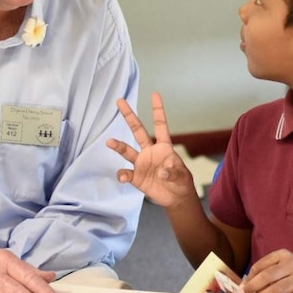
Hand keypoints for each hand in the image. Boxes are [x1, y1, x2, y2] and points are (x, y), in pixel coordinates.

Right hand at [108, 92, 195, 207]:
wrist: (175, 198)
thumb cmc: (181, 182)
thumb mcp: (182, 176)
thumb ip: (173, 172)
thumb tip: (162, 171)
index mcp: (164, 146)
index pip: (160, 125)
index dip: (158, 110)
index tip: (155, 94)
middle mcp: (150, 151)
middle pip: (138, 130)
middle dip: (129, 116)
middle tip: (120, 101)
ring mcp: (141, 163)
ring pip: (127, 151)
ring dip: (118, 146)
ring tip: (110, 142)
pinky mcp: (136, 177)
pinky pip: (126, 173)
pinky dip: (122, 174)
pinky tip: (122, 177)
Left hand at [241, 249, 292, 292]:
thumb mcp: (284, 265)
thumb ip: (267, 270)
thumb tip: (245, 284)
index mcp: (284, 254)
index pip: (261, 265)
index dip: (250, 276)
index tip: (242, 286)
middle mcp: (292, 265)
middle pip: (266, 276)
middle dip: (252, 287)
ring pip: (274, 289)